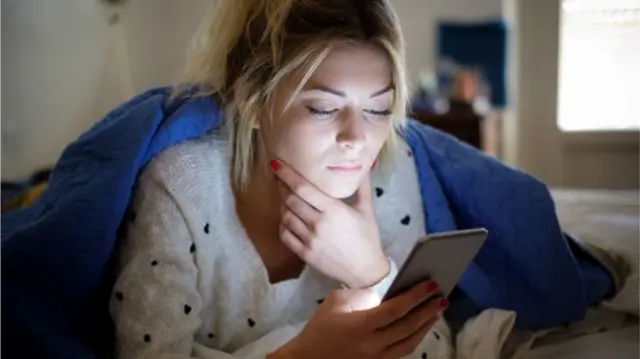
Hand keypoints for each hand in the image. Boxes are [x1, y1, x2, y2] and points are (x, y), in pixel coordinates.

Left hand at [271, 159, 388, 288]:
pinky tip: (286, 218)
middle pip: (290, 200)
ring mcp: (309, 240)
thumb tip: (365, 163)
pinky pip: (285, 235)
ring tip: (284, 196)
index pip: (303, 188)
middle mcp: (318, 224)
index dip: (287, 175)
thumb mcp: (367, 209)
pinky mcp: (305, 254)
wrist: (365, 270)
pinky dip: (282, 224)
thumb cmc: (368, 238)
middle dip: (281, 186)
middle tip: (278, 176)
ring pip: (285, 217)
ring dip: (282, 204)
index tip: (276, 164)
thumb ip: (363, 185)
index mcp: (333, 210)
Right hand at [274, 281, 447, 358]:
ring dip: (426, 326)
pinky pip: (402, 352)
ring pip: (410, 343)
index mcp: (360, 326)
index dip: (415, 297)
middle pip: (408, 327)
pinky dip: (415, 338)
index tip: (431, 285)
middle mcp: (372, 345)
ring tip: (436, 311)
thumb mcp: (337, 302)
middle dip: (427, 311)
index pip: (396, 310)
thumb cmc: (320, 327)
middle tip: (442, 297)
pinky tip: (421, 326)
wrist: (308, 358)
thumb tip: (385, 294)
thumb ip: (362, 296)